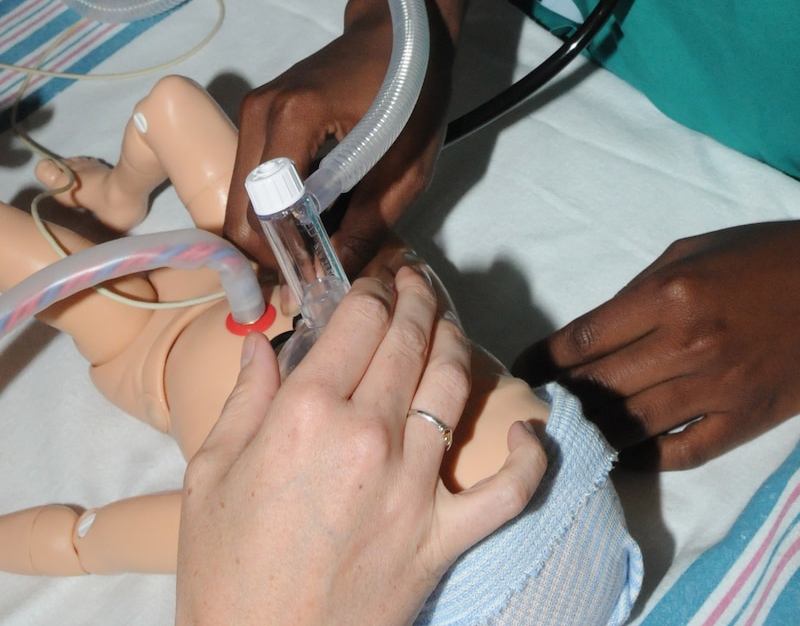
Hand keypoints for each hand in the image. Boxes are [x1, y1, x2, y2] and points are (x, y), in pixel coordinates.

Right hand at [177, 266, 545, 625]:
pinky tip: (532, 427)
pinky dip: (530, 457)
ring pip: (455, 387)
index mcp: (306, 415)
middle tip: (417, 283)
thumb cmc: (223, 575)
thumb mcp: (210, 477)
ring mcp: (414, 488)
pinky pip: (507, 490)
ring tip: (449, 325)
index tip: (374, 283)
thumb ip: (244, 398)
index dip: (373, 290)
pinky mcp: (443, 537)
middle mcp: (369, 438)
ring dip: (457, 343)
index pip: (360, 321)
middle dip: (418, 299)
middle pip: (411, 341)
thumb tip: (262, 340)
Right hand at [224, 0, 451, 279]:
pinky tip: (314, 212)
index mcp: (294, 118)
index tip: (319, 279)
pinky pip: (252, 177)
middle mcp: (259, 112)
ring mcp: (253, 109)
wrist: (402, 29)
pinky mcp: (257, 113)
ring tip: (321, 241)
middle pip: (241, 212)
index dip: (286, 257)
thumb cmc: (414, 90)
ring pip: (242, 198)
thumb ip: (368, 226)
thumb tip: (334, 282)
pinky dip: (275, 204)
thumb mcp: (407, 166)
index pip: (263, 213)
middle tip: (318, 269)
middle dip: (275, 251)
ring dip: (274, 229)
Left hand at [516, 194, 799, 467]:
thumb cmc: (771, 251)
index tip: (523, 371)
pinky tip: (622, 456)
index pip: (584, 338)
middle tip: (536, 409)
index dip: (545, 360)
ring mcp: (715, 389)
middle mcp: (684, 344)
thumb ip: (645, 287)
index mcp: (668, 293)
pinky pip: (679, 453)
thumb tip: (604, 327)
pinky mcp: (744, 421)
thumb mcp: (697, 247)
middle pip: (599, 386)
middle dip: (561, 399)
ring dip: (593, 432)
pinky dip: (645, 459)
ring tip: (568, 436)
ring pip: (632, 426)